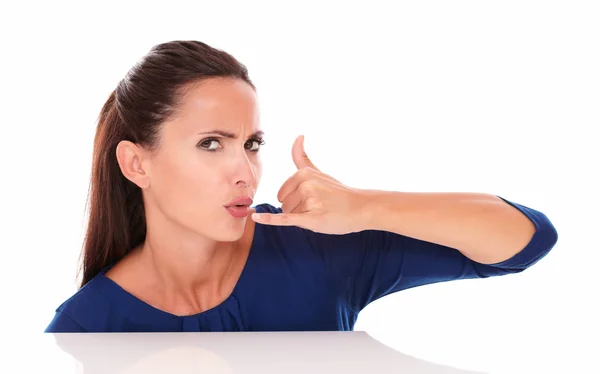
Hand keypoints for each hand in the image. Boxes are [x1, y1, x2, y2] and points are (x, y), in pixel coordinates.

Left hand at [251, 135, 366, 234]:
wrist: (360, 208)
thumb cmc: (337, 192)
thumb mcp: (318, 172)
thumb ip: (302, 157)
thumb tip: (298, 135)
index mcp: (304, 173)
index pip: (282, 193)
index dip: (294, 200)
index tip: (312, 199)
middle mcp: (306, 184)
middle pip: (284, 204)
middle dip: (297, 210)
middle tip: (317, 207)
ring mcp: (310, 201)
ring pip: (289, 215)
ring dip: (302, 218)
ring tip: (321, 213)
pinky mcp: (312, 218)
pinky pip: (285, 219)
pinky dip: (269, 219)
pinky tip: (256, 217)